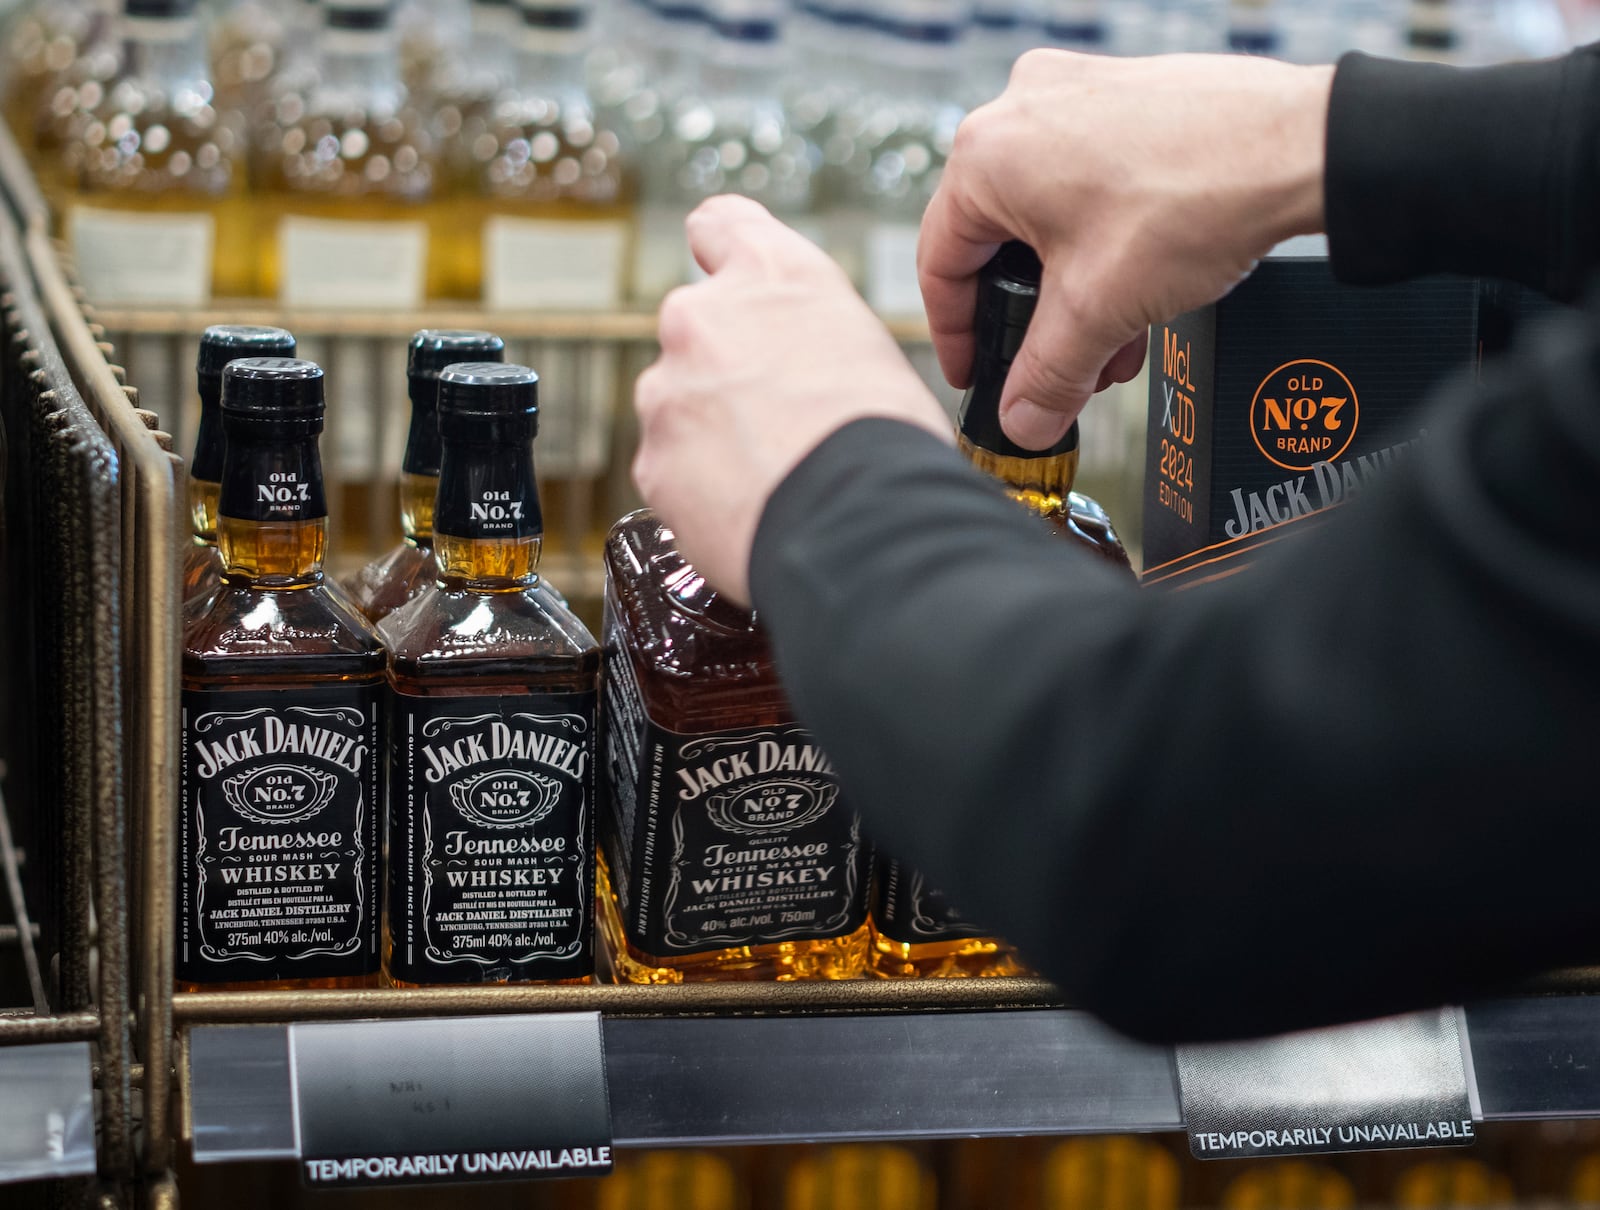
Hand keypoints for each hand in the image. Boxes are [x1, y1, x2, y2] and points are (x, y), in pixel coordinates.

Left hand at [633, 195, 951, 604]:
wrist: (860, 524)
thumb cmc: (884, 439)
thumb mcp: (868, 348)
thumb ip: (810, 335)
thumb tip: (802, 365)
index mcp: (770, 275)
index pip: (719, 224)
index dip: (718, 246)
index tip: (715, 259)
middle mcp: (702, 318)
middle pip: (698, 334)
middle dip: (725, 372)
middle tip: (779, 420)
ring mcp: (666, 392)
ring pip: (679, 406)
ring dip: (710, 433)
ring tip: (770, 474)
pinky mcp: (652, 462)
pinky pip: (673, 471)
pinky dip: (701, 489)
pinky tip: (750, 507)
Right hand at [919, 50, 1333, 448]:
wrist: (1302, 147)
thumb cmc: (1195, 197)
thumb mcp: (1099, 310)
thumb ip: (1046, 375)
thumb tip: (1022, 420)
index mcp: (986, 153)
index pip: (941, 263)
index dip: (956, 336)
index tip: (975, 374)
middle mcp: (1020, 110)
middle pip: (997, 241)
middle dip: (1032, 320)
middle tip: (1054, 370)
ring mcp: (1075, 96)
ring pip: (1047, 216)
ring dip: (1072, 291)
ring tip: (1109, 344)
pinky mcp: (1123, 98)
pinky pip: (1088, 184)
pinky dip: (1101, 245)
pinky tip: (1136, 291)